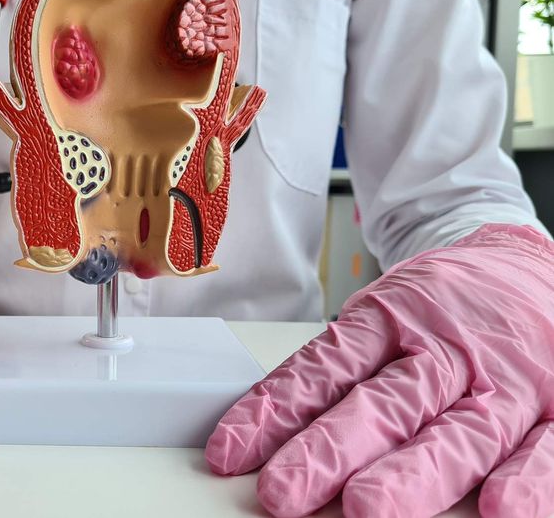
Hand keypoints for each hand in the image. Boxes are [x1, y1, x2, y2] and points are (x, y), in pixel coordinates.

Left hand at [206, 224, 553, 517]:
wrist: (525, 261)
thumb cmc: (445, 300)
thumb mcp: (385, 313)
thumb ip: (340, 367)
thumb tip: (269, 425)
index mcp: (389, 321)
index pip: (323, 368)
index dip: (275, 410)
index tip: (230, 452)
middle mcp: (442, 350)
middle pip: (383, 404)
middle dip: (330, 451)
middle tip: (285, 490)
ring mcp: (502, 378)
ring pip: (456, 430)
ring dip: (410, 474)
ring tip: (366, 507)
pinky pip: (546, 447)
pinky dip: (528, 478)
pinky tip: (500, 510)